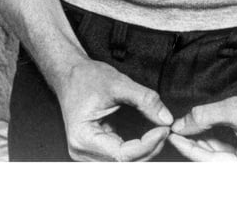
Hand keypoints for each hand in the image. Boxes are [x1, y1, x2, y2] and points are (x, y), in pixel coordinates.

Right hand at [57, 57, 173, 160]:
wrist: (69, 74)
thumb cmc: (87, 77)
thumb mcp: (118, 83)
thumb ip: (144, 99)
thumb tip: (166, 119)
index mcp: (83, 138)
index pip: (122, 155)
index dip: (147, 145)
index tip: (164, 130)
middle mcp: (82, 152)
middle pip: (124, 163)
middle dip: (148, 149)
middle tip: (165, 130)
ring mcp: (87, 153)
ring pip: (123, 163)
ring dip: (143, 151)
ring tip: (158, 132)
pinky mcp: (94, 150)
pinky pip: (119, 157)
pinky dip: (136, 149)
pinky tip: (148, 137)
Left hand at [168, 77, 236, 161]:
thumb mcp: (236, 109)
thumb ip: (206, 116)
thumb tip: (181, 124)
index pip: (213, 163)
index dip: (190, 149)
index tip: (172, 136)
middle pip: (215, 162)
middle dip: (195, 146)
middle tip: (175, 132)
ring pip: (221, 156)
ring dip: (203, 142)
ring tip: (184, 128)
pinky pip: (229, 151)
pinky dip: (215, 140)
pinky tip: (200, 129)